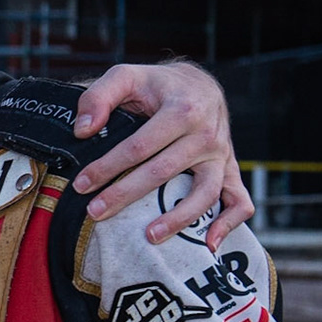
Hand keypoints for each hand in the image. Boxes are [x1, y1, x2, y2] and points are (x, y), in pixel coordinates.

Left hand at [68, 60, 252, 247]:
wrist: (197, 86)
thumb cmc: (155, 86)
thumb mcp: (125, 77)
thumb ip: (99, 96)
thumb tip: (83, 130)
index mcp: (182, 109)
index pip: (140, 146)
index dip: (109, 166)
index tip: (82, 184)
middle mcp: (207, 134)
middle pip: (164, 172)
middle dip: (126, 194)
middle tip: (96, 212)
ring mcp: (221, 155)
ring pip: (205, 192)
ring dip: (178, 218)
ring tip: (148, 237)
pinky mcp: (230, 170)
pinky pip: (238, 201)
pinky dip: (228, 223)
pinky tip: (209, 244)